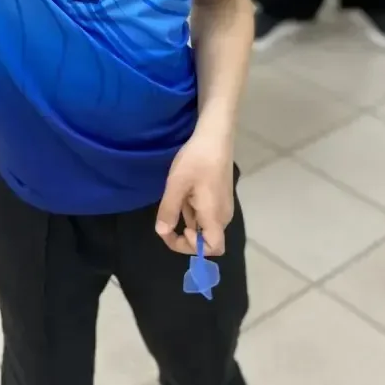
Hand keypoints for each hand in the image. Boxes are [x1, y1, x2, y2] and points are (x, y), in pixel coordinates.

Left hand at [155, 126, 234, 255]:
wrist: (215, 136)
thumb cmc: (197, 160)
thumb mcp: (176, 185)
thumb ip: (169, 210)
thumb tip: (162, 232)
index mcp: (215, 216)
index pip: (213, 248)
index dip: (192, 247)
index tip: (175, 230)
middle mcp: (223, 215)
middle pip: (207, 239)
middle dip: (184, 234)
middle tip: (168, 217)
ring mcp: (223, 205)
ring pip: (204, 224)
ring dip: (187, 218)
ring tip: (176, 197)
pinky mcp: (220, 196)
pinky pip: (206, 212)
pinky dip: (192, 209)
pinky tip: (184, 191)